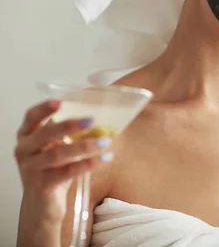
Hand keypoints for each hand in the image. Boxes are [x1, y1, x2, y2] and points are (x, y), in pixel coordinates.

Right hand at [14, 100, 112, 223]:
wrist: (42, 206)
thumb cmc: (53, 170)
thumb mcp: (57, 148)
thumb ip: (69, 134)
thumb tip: (102, 118)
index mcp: (27, 137)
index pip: (31, 117)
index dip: (44, 108)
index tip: (60, 101)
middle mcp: (24, 151)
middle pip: (45, 134)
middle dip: (69, 125)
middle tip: (92, 120)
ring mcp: (31, 169)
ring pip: (57, 154)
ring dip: (84, 146)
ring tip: (106, 141)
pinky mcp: (42, 185)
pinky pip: (66, 172)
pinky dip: (87, 164)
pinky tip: (104, 158)